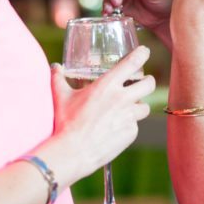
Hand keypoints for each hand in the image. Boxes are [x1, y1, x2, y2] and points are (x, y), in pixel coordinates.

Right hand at [50, 46, 155, 180]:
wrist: (73, 151)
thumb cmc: (66, 122)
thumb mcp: (61, 97)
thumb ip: (58, 78)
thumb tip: (54, 66)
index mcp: (107, 85)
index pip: (132, 63)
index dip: (142, 54)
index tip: (144, 52)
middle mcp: (122, 99)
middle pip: (149, 84)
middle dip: (148, 81)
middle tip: (143, 81)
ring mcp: (129, 117)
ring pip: (144, 107)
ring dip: (138, 105)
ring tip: (129, 107)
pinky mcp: (130, 133)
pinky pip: (134, 125)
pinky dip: (128, 125)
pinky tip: (116, 127)